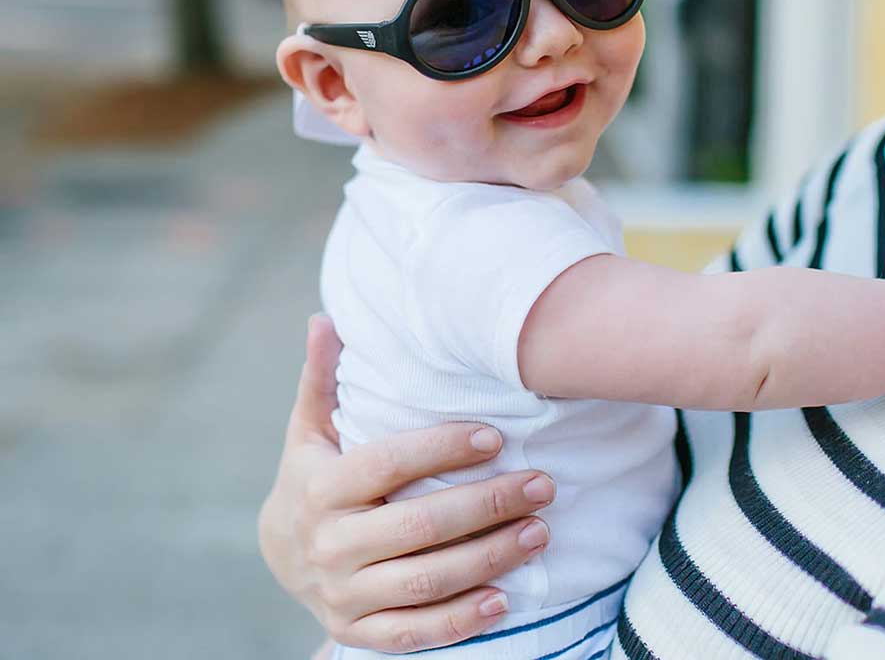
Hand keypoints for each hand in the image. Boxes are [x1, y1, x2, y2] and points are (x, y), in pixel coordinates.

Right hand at [258, 314, 554, 652]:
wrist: (280, 551)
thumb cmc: (312, 472)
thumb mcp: (309, 425)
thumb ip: (322, 376)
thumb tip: (324, 318)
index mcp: (321, 488)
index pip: (390, 465)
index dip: (443, 449)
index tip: (496, 437)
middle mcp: (330, 544)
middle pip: (420, 526)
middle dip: (487, 505)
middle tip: (541, 484)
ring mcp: (343, 594)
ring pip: (427, 581)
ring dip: (490, 558)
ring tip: (539, 531)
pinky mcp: (357, 631)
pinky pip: (414, 633)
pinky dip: (461, 620)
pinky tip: (506, 597)